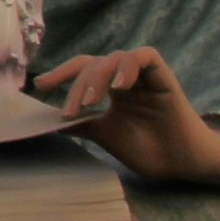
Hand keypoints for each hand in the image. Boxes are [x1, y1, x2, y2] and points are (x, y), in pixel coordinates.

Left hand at [34, 47, 219, 188]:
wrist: (179, 164)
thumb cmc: (147, 150)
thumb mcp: (105, 134)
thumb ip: (81, 124)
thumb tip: (47, 120)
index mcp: (110, 89)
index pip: (82, 69)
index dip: (61, 74)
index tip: (40, 86)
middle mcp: (125, 78)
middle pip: (93, 63)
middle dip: (75, 83)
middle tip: (69, 111)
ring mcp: (143, 76)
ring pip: (114, 58)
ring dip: (98, 77)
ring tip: (91, 103)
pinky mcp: (163, 76)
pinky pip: (145, 56)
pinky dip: (129, 66)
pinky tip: (120, 87)